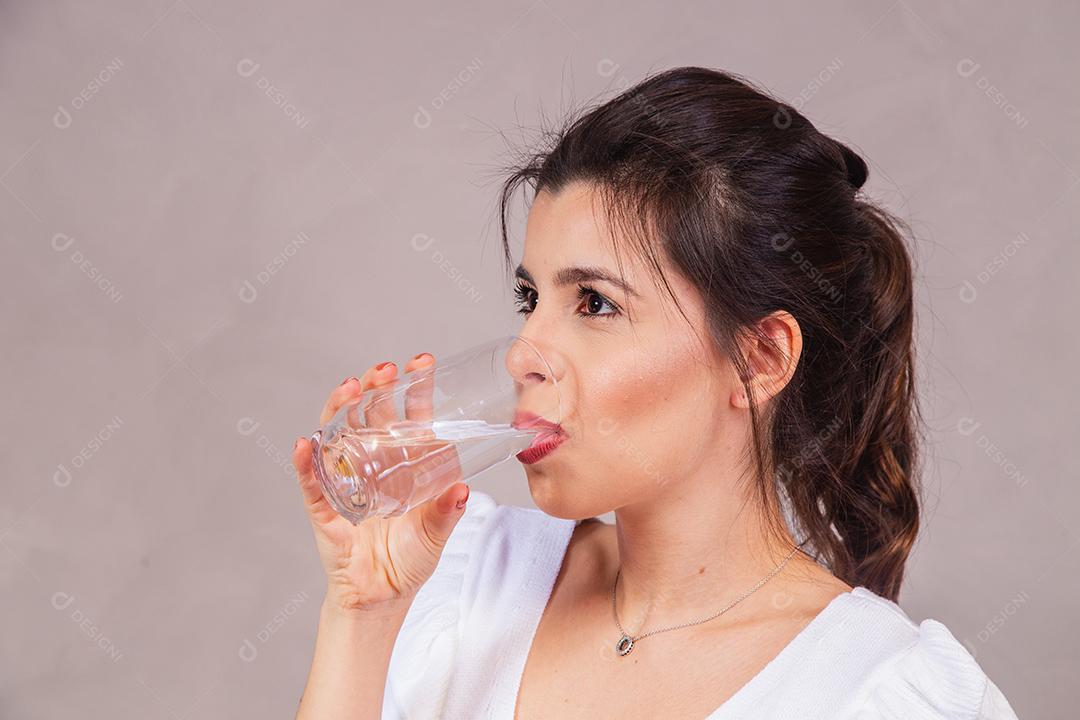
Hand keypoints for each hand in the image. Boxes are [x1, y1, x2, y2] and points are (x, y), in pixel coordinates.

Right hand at [292, 354, 469, 613]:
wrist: (381, 598)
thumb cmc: (410, 560)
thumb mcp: (436, 534)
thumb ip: (447, 512)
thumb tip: (462, 489)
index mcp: (404, 463)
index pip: (409, 416)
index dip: (414, 389)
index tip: (423, 363)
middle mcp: (373, 464)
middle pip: (370, 415)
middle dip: (376, 388)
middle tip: (385, 370)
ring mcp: (346, 481)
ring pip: (338, 434)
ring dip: (341, 408)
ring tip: (350, 388)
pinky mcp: (325, 508)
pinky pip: (311, 482)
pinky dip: (306, 463)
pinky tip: (304, 445)